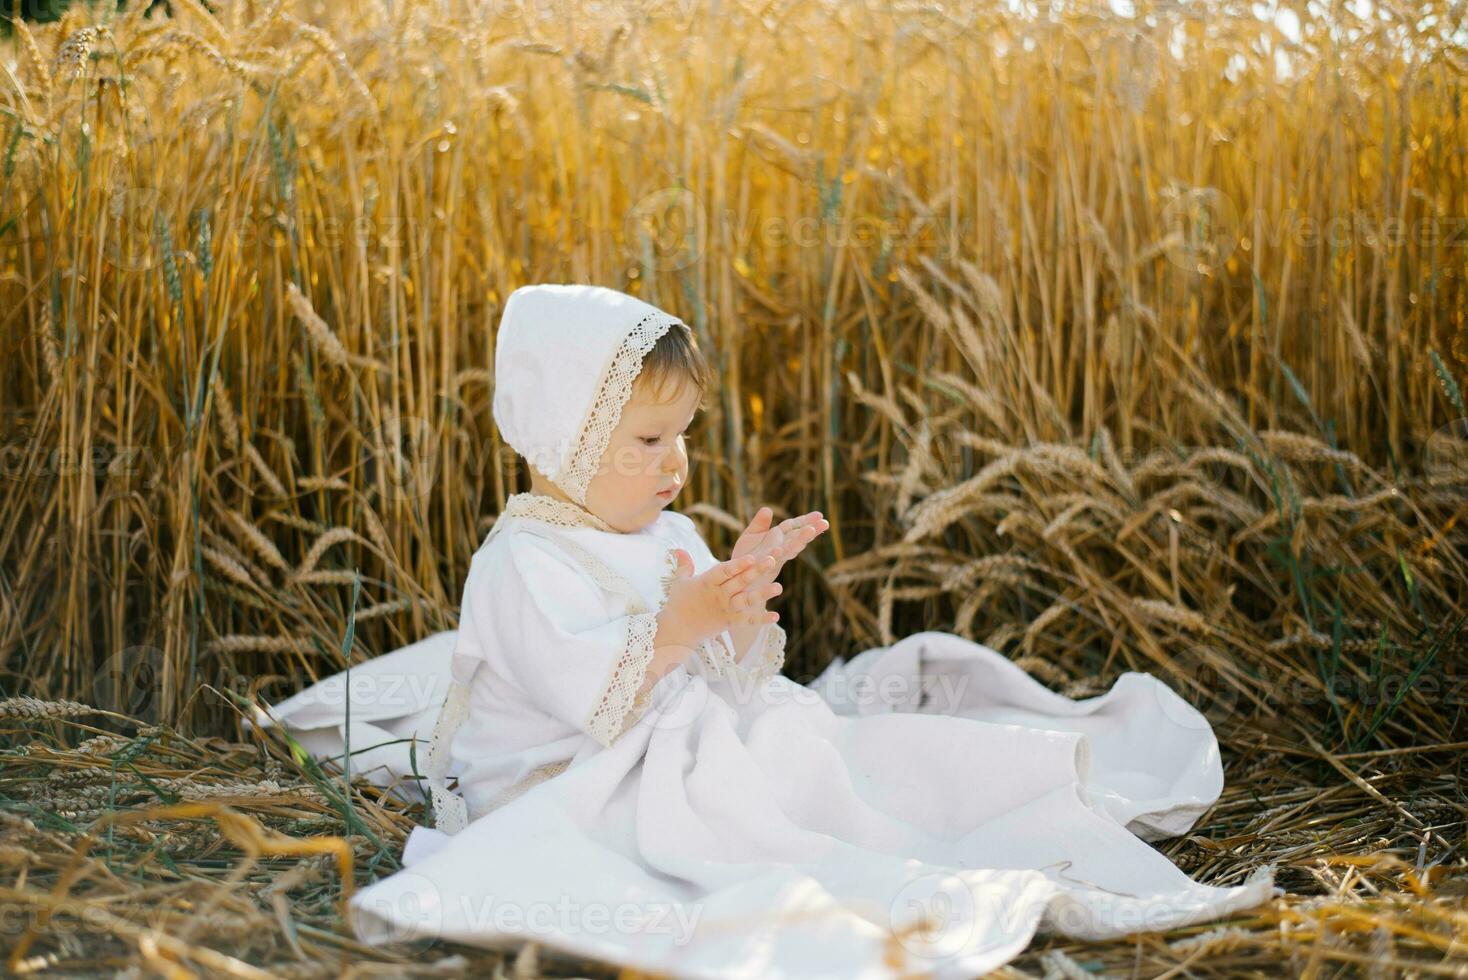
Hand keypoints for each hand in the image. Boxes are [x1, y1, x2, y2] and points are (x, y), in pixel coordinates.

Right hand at [654, 550, 780, 653]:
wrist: (677, 631)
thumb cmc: (678, 604)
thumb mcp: (679, 582)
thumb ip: (684, 564)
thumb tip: (679, 549)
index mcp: (707, 583)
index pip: (724, 571)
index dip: (738, 565)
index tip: (751, 557)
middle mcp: (719, 595)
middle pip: (739, 582)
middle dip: (756, 571)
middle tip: (772, 560)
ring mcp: (726, 609)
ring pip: (746, 600)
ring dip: (762, 594)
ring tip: (779, 587)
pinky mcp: (730, 622)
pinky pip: (747, 621)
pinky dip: (761, 620)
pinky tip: (775, 616)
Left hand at [729, 507, 828, 603]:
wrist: (736, 578)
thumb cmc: (745, 556)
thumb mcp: (751, 535)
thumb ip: (760, 523)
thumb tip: (768, 508)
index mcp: (776, 537)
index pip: (793, 526)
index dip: (806, 520)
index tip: (820, 515)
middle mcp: (779, 547)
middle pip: (796, 536)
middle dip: (810, 530)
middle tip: (825, 523)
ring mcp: (773, 558)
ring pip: (789, 548)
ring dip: (799, 540)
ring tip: (810, 531)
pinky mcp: (764, 568)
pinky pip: (771, 560)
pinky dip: (776, 555)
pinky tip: (780, 549)